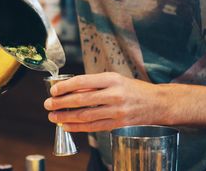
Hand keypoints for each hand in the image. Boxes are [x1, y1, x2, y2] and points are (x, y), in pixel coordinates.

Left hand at [44, 72, 171, 131]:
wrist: (157, 103)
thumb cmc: (134, 89)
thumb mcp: (116, 78)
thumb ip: (95, 84)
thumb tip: (71, 89)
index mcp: (112, 79)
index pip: (83, 81)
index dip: (65, 86)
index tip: (53, 90)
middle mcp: (114, 94)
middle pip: (81, 99)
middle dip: (61, 103)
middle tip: (48, 104)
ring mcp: (117, 111)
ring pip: (85, 115)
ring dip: (66, 117)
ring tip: (53, 117)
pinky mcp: (118, 124)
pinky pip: (94, 127)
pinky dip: (78, 127)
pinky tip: (67, 126)